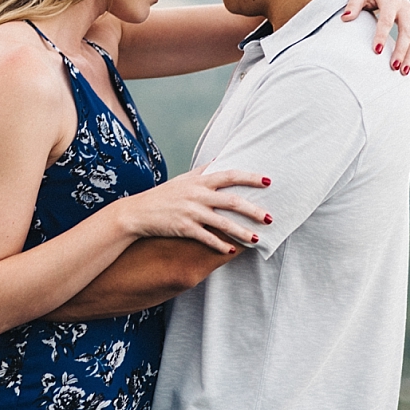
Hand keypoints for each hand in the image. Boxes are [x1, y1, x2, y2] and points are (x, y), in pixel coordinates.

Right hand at [121, 163, 270, 253]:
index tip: (268, 181)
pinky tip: (232, 250)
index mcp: (199, 181)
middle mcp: (197, 195)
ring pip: (223, 223)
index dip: (250, 178)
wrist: (138, 212)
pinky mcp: (184, 228)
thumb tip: (221, 159)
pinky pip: (207, 238)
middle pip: (232, 201)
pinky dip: (220, 245)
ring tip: (258, 238)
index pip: (230, 175)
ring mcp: (191, 212)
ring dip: (242, 231)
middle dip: (253, 210)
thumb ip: (203, 171)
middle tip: (270, 217)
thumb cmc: (164, 195)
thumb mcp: (183, 179)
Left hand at [345, 0, 409, 78]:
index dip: (382, 35)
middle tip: (394, 67)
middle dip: (402, 50)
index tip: (375, 51)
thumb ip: (352, 4)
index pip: (387, 19)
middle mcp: (405, 9)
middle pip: (407, 31)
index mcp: (391, 0)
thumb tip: (345, 19)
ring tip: (404, 74)